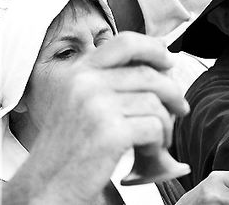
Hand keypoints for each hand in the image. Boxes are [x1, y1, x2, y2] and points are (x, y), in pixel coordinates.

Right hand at [6, 32, 187, 203]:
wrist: (48, 184)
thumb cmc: (71, 148)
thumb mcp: (83, 103)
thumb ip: (113, 80)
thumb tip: (163, 57)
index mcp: (78, 73)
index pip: (125, 43)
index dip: (155, 49)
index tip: (169, 61)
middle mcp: (85, 84)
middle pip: (150, 75)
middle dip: (172, 93)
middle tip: (180, 109)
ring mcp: (97, 106)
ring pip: (156, 104)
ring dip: (166, 125)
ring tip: (159, 140)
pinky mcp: (111, 131)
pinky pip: (155, 128)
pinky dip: (160, 143)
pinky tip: (148, 153)